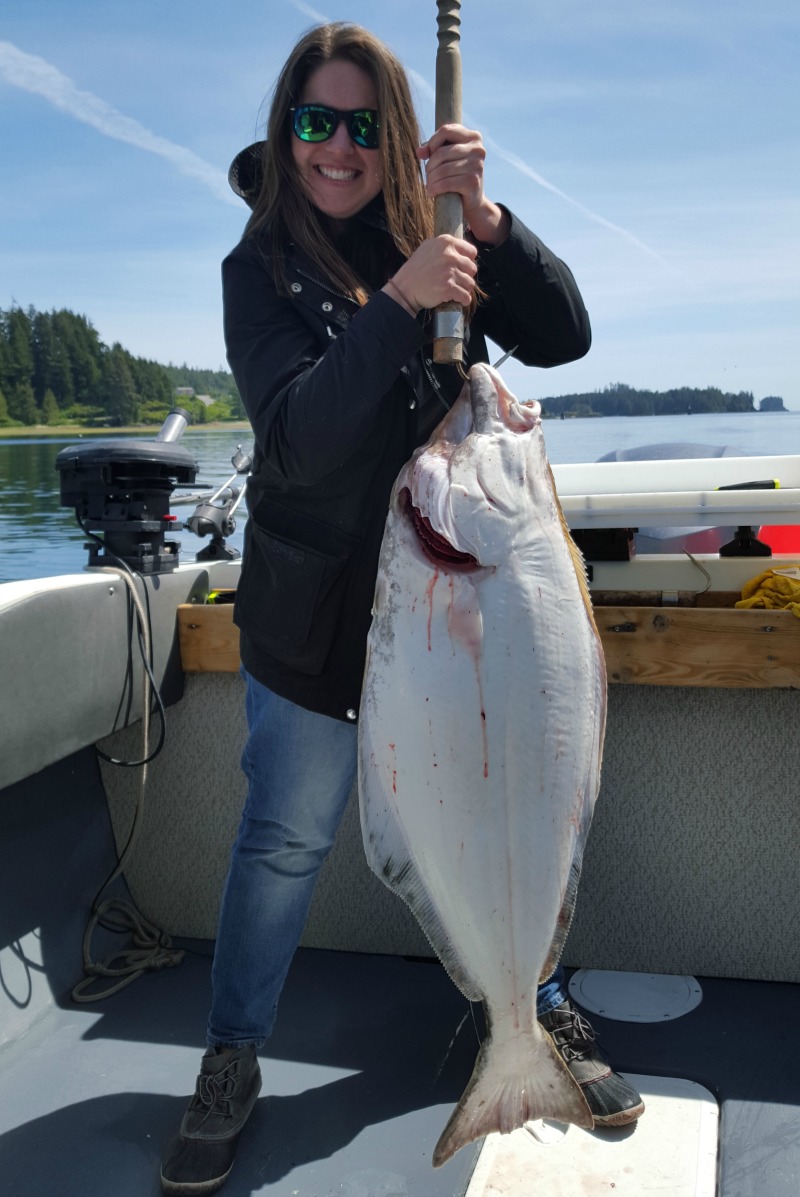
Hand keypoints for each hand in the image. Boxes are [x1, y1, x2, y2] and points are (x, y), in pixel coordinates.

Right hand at [384, 234, 477, 312]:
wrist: (405, 287)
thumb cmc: (416, 269)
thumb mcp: (428, 247)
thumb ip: (445, 246)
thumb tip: (461, 249)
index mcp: (446, 243)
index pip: (472, 251)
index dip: (468, 261)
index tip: (462, 268)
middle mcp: (450, 256)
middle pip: (472, 268)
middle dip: (466, 276)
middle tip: (457, 280)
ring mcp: (450, 272)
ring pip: (470, 283)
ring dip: (464, 288)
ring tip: (455, 289)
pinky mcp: (449, 288)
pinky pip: (466, 296)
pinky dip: (464, 300)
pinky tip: (458, 299)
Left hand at [417, 124, 509, 245]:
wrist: (472, 200)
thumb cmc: (458, 175)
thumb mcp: (447, 158)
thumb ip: (433, 150)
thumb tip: (419, 152)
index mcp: (473, 137)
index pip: (445, 130)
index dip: (432, 143)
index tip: (429, 156)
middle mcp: (478, 149)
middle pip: (441, 152)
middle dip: (430, 166)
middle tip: (428, 175)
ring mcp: (477, 165)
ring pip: (442, 169)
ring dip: (431, 179)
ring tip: (429, 185)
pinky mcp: (473, 182)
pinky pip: (446, 183)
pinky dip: (435, 188)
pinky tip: (431, 192)